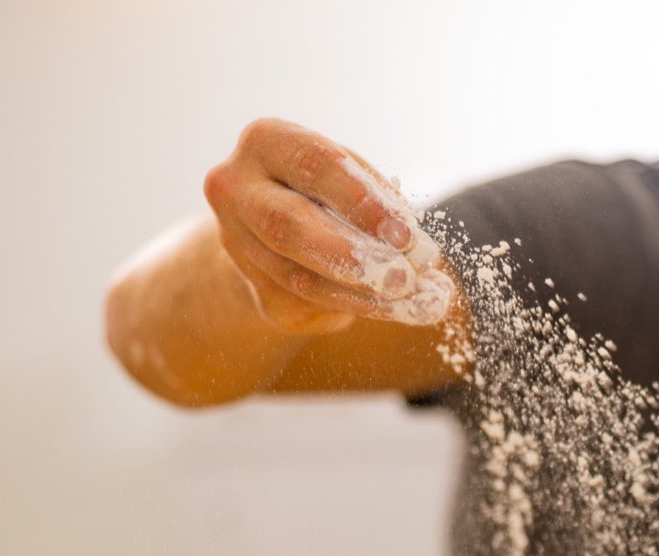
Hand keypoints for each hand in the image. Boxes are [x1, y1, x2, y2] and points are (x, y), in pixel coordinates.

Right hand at [202, 118, 453, 333]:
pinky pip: (307, 302)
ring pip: (296, 274)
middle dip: (353, 254)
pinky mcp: (253, 286)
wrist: (282, 231)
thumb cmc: (331, 194)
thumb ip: (384, 208)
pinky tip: (395, 309)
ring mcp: (235, 240)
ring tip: (412, 300)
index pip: (315, 164)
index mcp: (268, 142)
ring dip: (362, 292)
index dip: (363, 200)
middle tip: (404, 277)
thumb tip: (423, 255)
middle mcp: (236, 187)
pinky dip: (357, 306)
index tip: (406, 233)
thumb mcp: (356, 183)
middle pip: (288, 222)